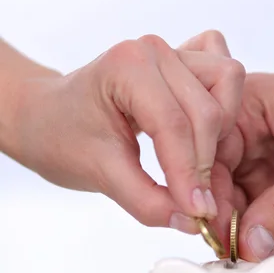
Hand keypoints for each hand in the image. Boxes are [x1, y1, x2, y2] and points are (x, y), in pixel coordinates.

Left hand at [1, 32, 244, 225]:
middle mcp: (154, 50)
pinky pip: (224, 77)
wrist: (46, 116)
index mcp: (127, 67)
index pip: (175, 126)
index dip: (190, 175)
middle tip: (196, 203)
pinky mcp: (185, 60)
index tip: (199, 214)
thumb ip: (147, 201)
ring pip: (226, 88)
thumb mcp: (100, 175)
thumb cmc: (61, 137)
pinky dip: (224, 105)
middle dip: (206, 163)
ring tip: (195, 166)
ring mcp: (173, 51)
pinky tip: (202, 133)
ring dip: (219, 134)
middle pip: (208, 111)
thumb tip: (194, 222)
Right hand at [208, 71, 273, 260]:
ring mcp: (251, 157)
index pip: (209, 147)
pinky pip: (245, 210)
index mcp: (246, 104)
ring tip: (240, 255)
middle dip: (217, 214)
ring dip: (232, 228)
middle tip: (227, 249)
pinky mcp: (263, 181)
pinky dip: (248, 231)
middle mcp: (241, 129)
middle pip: (210, 175)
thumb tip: (251, 245)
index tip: (210, 225)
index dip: (204, 187)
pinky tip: (252, 250)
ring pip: (225, 198)